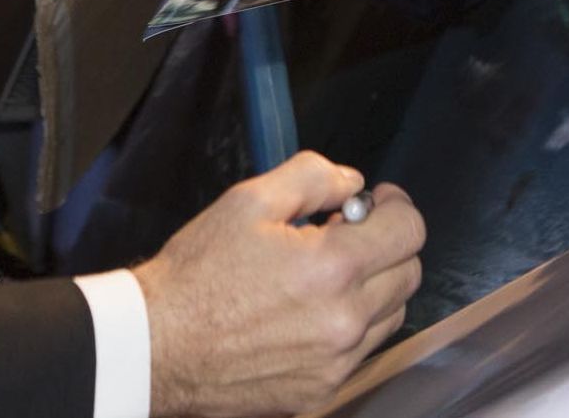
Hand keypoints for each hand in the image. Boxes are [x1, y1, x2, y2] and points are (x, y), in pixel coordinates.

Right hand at [136, 151, 423, 416]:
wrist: (159, 344)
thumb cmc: (197, 274)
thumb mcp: (247, 201)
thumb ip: (311, 177)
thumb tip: (352, 182)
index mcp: (332, 268)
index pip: (409, 231)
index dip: (396, 207)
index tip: (377, 202)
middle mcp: (344, 321)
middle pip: (409, 274)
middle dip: (388, 245)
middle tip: (347, 234)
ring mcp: (336, 363)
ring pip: (391, 315)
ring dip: (374, 288)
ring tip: (325, 275)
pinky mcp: (321, 391)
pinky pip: (361, 352)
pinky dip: (350, 327)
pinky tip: (308, 312)